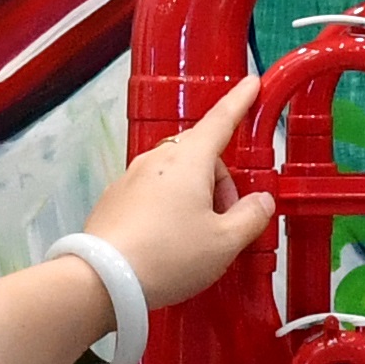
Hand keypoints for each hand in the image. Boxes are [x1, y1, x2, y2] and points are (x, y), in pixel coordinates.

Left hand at [82, 72, 276, 311]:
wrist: (103, 279)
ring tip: (198, 237)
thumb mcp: (224, 242)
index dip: (240, 102)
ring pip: (176, 174)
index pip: (221, 120)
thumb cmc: (168, 256)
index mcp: (189, 160)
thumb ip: (251, 217)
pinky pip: (153, 192)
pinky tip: (170, 241)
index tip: (250, 83)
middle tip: (228, 219)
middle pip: (201, 155)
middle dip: (221, 180)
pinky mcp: (115, 198)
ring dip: (196, 195)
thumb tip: (261, 202)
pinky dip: (169, 206)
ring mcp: (132, 176)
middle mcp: (158, 159)